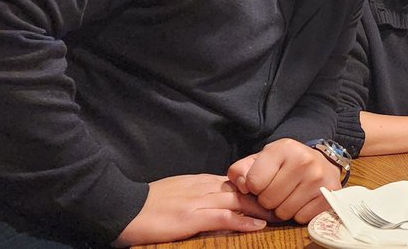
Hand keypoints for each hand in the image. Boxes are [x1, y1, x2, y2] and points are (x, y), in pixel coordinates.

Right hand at [114, 174, 270, 246]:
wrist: (122, 207)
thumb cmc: (148, 203)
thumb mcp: (179, 191)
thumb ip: (199, 192)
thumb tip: (219, 198)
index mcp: (201, 180)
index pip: (236, 181)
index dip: (257, 189)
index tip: (274, 195)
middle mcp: (204, 187)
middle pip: (243, 189)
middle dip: (265, 197)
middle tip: (285, 205)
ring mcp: (198, 201)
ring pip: (238, 200)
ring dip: (261, 209)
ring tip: (279, 216)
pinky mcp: (190, 217)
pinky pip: (223, 216)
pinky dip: (243, 221)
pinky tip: (258, 226)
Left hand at [227, 138, 344, 223]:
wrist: (320, 163)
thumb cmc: (285, 164)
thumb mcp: (262, 160)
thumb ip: (241, 170)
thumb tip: (243, 186)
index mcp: (284, 148)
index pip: (254, 182)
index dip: (254, 187)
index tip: (264, 181)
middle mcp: (304, 160)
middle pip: (268, 200)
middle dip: (268, 200)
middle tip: (278, 190)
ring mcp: (319, 177)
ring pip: (284, 212)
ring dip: (282, 209)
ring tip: (290, 195)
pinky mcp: (329, 194)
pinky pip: (301, 218)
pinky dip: (299, 214)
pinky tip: (302, 200)